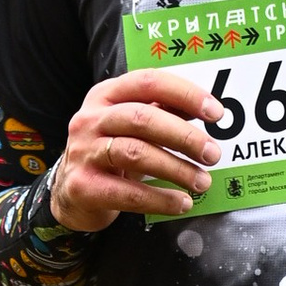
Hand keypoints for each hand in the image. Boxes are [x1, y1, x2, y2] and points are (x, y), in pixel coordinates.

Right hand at [49, 66, 222, 229]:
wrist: (69, 193)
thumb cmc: (109, 153)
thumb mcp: (130, 126)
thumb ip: (162, 112)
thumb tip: (205, 108)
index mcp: (106, 95)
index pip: (148, 82)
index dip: (185, 94)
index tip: (215, 113)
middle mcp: (91, 119)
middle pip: (142, 118)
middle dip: (184, 136)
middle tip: (212, 154)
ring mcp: (84, 152)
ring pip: (136, 153)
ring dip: (176, 169)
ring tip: (201, 182)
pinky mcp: (83, 186)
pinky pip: (127, 193)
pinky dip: (159, 199)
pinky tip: (180, 203)